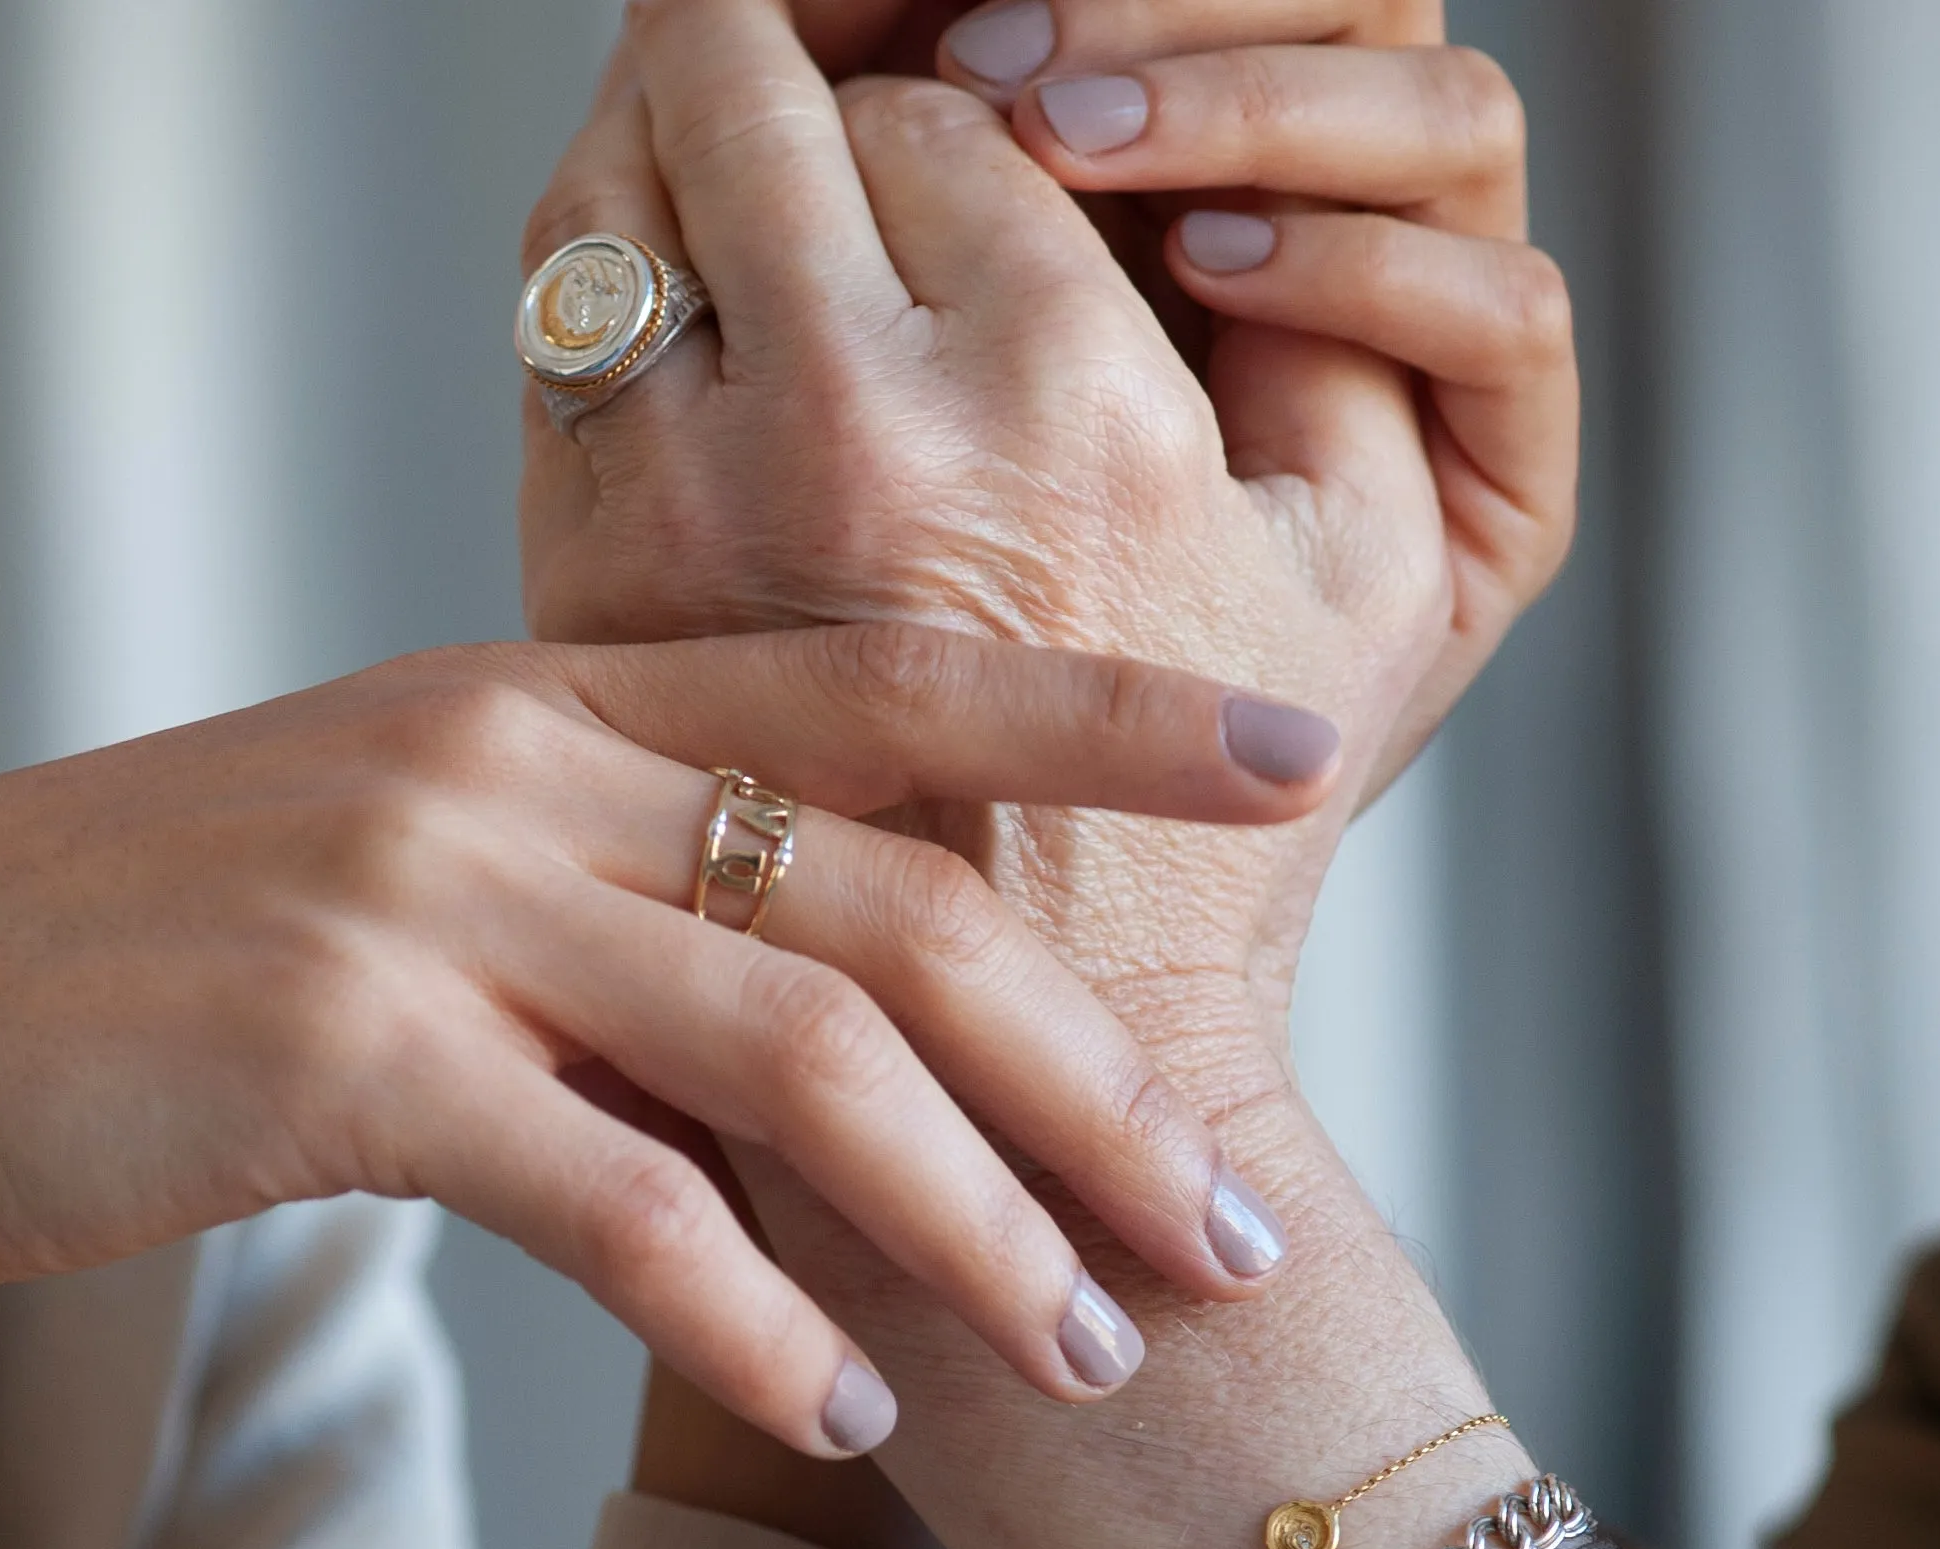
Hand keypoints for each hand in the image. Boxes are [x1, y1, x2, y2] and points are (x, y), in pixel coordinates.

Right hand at [0, 626, 1335, 1450]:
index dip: (1109, 711)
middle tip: (1222, 1227)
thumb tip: (877, 1039)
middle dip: (1088, 1081)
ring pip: (792, 1053)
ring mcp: (432, 893)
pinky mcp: (339, 1046)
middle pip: (894, 909)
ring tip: (1076, 1350)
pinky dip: (747, 1316)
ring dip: (964, 1223)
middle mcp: (524, 760)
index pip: (897, 681)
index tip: (1293, 757)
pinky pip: (613, 1196)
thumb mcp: (456, 864)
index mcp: (572, 694)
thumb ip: (655, 905)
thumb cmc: (207, 938)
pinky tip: (842, 1408)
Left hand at [521, 0, 1573, 1076]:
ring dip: (684, 102)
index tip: (1002, 113)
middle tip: (864, 37)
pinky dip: (613, 233)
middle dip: (813, 25)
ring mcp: (688, 487)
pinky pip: (560, 304)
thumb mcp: (1379, 573)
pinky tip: (693, 258)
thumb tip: (1238, 165)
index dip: (980, 78)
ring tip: (766, 113)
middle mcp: (858, 424)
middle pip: (759, 71)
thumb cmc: (1207, 842)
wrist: (997, 1055)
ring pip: (625, 161)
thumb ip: (1354, 322)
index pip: (962, 103)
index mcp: (1068, 414)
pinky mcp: (585, 556)